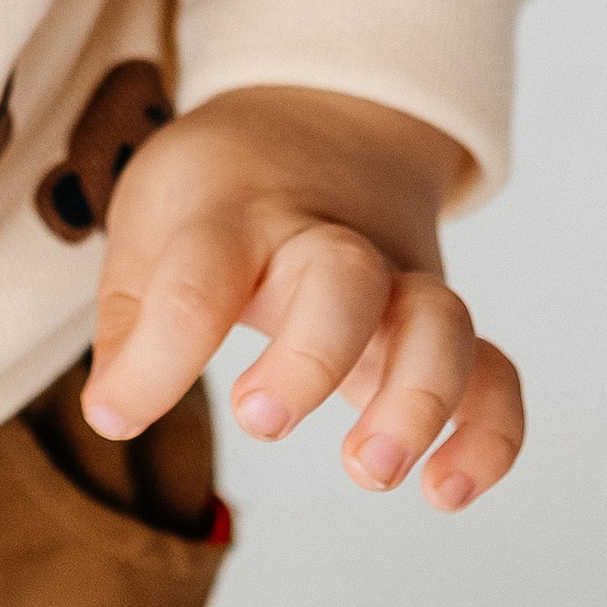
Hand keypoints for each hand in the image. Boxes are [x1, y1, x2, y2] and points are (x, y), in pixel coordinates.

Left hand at [82, 84, 523, 510]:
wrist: (318, 115)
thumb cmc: (218, 192)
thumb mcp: (153, 222)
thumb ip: (131, 318)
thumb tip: (112, 414)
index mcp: (236, 213)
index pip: (200, 277)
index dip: (155, 359)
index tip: (115, 415)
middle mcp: (326, 241)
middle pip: (344, 279)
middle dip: (311, 357)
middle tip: (259, 418)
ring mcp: (396, 279)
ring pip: (439, 320)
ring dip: (417, 398)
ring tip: (370, 470)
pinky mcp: (437, 325)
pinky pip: (495, 372)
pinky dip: (489, 433)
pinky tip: (446, 492)